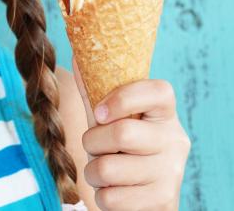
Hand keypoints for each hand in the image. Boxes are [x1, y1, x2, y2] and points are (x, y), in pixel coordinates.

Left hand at [73, 59, 190, 210]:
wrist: (143, 201)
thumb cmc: (122, 153)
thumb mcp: (109, 122)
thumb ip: (94, 94)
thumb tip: (78, 57)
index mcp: (164, 115)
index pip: (159, 91)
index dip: (124, 98)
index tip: (99, 112)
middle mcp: (174, 142)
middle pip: (122, 133)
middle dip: (93, 142)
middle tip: (96, 148)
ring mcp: (171, 173)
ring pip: (109, 168)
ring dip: (93, 173)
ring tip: (104, 173)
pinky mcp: (162, 201)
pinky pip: (111, 197)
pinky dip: (102, 195)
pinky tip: (114, 192)